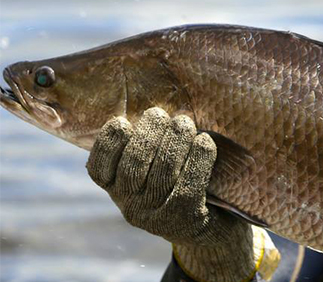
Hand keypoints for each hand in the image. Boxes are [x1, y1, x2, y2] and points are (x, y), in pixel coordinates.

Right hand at [87, 108, 274, 281]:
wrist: (212, 228)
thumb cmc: (178, 183)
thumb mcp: (153, 167)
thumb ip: (145, 142)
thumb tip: (150, 106)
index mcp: (117, 190)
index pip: (99, 169)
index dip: (107, 143)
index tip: (122, 122)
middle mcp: (132, 206)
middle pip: (134, 164)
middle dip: (148, 133)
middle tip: (161, 114)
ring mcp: (158, 216)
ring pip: (163, 171)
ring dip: (176, 140)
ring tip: (185, 122)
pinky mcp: (186, 219)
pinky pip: (190, 183)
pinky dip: (199, 157)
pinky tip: (205, 141)